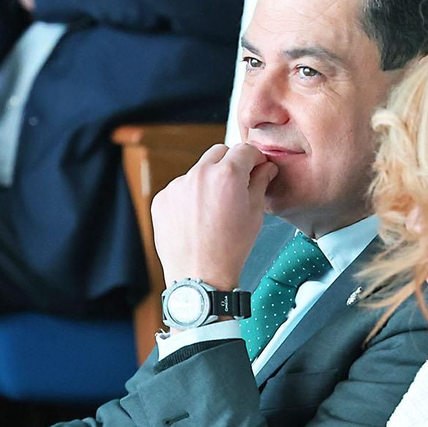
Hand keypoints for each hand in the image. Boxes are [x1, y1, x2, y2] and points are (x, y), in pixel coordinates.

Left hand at [151, 143, 275, 293]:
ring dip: (208, 181)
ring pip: (198, 171)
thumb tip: (265, 169)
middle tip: (237, 184)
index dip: (255, 157)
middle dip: (230, 163)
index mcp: (226, 176)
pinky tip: (197, 218)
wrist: (200, 277)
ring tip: (214, 209)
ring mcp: (177, 186)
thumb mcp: (254, 214)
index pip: (244, 150)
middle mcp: (199, 175)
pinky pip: (180, 189)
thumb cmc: (229, 250)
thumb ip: (260, 183)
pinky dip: (189, 197)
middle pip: (218, 152)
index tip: (256, 165)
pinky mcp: (162, 199)